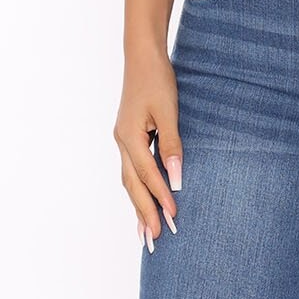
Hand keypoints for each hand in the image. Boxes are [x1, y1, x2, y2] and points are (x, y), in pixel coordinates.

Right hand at [113, 46, 182, 250]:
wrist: (142, 57)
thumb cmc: (157, 80)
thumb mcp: (168, 112)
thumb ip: (172, 145)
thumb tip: (176, 178)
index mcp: (129, 137)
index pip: (147, 175)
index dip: (160, 198)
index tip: (173, 219)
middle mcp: (122, 142)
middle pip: (132, 186)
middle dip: (144, 213)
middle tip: (155, 241)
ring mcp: (123, 141)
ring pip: (129, 181)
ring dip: (138, 207)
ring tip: (146, 233)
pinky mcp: (129, 138)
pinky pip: (132, 171)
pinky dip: (138, 190)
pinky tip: (144, 202)